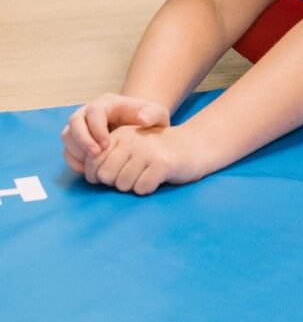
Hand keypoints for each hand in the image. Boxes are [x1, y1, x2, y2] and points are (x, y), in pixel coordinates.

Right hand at [61, 93, 170, 175]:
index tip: (106, 144)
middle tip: (96, 156)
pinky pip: (67, 151)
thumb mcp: (157, 114)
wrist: (139, 128)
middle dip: (82, 140)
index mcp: (107, 103)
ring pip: (67, 136)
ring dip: (77, 151)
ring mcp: (81, 127)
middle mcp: (89, 112)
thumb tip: (142, 119)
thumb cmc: (148, 120)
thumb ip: (153, 114)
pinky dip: (75, 162)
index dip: (96, 128)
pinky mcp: (77, 142)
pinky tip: (89, 170)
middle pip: (75, 122)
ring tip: (94, 164)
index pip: (94, 111)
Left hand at [84, 123, 202, 195]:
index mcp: (120, 134)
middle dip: (117, 182)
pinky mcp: (162, 163)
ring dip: (133, 186)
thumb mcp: (129, 147)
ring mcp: (147, 150)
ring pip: (123, 185)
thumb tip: (91, 177)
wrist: (192, 146)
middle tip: (134, 173)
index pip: (92, 163)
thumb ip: (108, 157)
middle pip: (106, 176)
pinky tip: (157, 177)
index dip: (99, 175)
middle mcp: (131, 138)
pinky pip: (142, 188)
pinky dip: (148, 188)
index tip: (116, 172)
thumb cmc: (155, 152)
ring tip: (146, 173)